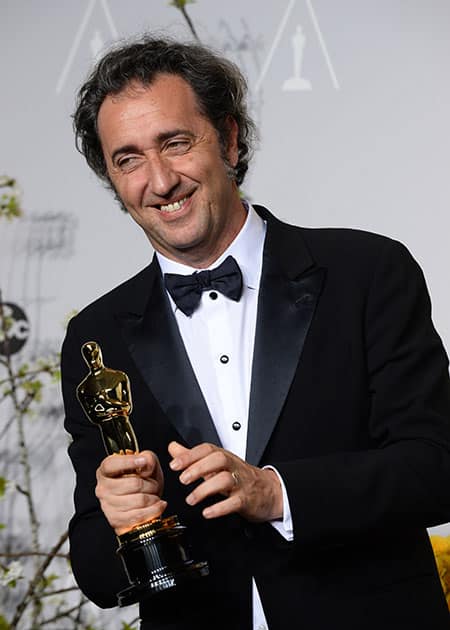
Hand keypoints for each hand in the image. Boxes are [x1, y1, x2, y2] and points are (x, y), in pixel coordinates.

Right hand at [95, 450, 166, 534]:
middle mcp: (103, 488)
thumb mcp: (147, 463)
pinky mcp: (116, 520)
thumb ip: (147, 457)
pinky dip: (154, 510)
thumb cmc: (142, 480)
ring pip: (140, 500)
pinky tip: (158, 505)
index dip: (128, 462)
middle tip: (153, 485)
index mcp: (106, 470)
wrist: (144, 502)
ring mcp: (107, 505)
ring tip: (153, 496)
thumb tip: (146, 463)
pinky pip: (140, 515)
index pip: (111, 465)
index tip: (143, 461)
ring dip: (153, 498)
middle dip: (151, 484)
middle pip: (134, 484)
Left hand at [168, 441, 282, 521]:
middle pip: (218, 460)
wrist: (269, 491)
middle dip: (198, 468)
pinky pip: (235, 502)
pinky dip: (220, 508)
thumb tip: (173, 448)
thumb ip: (193, 457)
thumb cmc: (239, 476)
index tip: (174, 464)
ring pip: (225, 480)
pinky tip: (207, 512)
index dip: (190, 455)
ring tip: (191, 499)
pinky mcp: (247, 500)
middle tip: (182, 479)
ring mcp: (241, 483)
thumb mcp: (216, 464)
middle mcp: (233, 467)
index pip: (207, 449)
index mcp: (224, 457)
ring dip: (205, 489)